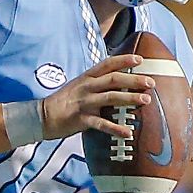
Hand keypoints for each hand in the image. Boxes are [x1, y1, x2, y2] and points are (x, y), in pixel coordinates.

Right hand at [40, 54, 155, 139]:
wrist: (42, 116)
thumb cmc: (65, 101)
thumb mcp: (80, 86)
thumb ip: (97, 82)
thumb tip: (119, 81)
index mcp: (87, 77)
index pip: (107, 64)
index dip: (124, 60)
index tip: (140, 59)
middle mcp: (87, 87)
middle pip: (114, 79)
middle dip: (134, 80)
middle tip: (151, 82)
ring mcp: (84, 103)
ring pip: (111, 97)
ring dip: (130, 98)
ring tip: (146, 100)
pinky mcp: (82, 119)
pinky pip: (102, 124)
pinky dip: (116, 128)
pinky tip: (128, 133)